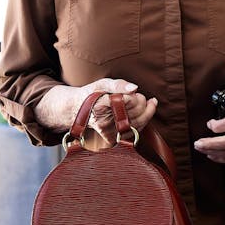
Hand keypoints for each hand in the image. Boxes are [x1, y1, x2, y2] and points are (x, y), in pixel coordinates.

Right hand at [37, 78, 157, 145]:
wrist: (78, 110)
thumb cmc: (92, 95)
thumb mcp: (102, 84)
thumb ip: (119, 84)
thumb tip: (135, 88)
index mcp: (101, 106)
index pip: (131, 101)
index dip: (136, 96)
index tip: (133, 92)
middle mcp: (104, 122)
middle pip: (137, 113)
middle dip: (143, 103)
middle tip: (140, 97)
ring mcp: (108, 133)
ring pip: (138, 124)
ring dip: (146, 113)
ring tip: (145, 103)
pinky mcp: (112, 140)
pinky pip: (134, 132)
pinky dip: (141, 122)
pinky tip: (141, 114)